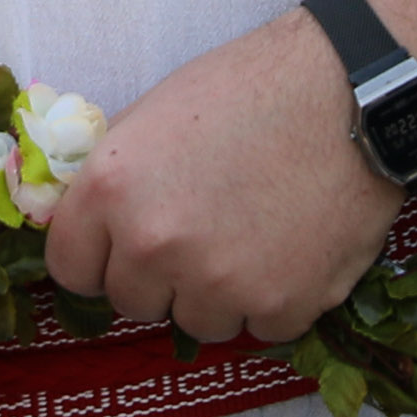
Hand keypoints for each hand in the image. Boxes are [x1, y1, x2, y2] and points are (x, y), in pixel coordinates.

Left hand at [34, 13, 395, 346]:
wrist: (347, 93)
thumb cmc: (248, 89)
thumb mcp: (154, 116)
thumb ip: (115, 179)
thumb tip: (89, 224)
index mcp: (111, 189)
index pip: (69, 269)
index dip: (98, 256)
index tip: (122, 246)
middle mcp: (155, 244)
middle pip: (131, 301)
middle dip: (159, 276)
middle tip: (199, 232)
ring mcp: (219, 282)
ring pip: (196, 322)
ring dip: (217, 293)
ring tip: (251, 235)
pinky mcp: (282, 306)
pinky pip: (260, 327)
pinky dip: (275, 299)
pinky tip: (292, 247)